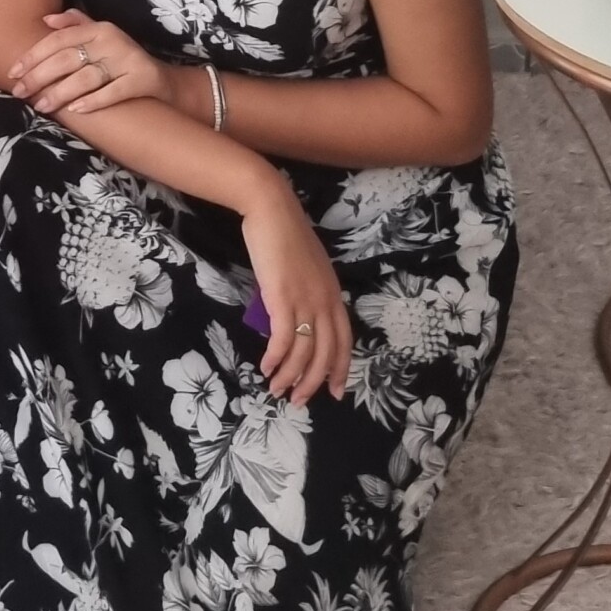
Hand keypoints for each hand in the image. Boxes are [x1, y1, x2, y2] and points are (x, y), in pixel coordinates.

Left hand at [9, 11, 173, 120]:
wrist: (162, 80)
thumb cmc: (122, 60)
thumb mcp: (101, 38)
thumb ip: (75, 25)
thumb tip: (46, 19)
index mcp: (99, 28)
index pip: (59, 39)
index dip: (34, 55)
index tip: (14, 71)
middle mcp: (112, 40)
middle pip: (67, 58)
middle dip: (39, 76)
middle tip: (20, 92)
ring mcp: (128, 59)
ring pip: (86, 77)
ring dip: (60, 93)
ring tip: (41, 106)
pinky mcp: (141, 79)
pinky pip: (112, 92)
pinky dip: (92, 102)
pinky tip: (75, 111)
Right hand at [239, 176, 351, 405]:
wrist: (271, 210)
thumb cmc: (286, 234)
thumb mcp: (307, 268)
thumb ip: (310, 292)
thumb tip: (299, 316)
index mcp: (334, 295)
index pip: (344, 342)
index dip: (340, 369)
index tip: (335, 392)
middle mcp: (325, 302)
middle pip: (325, 354)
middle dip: (313, 382)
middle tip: (299, 401)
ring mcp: (305, 301)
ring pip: (303, 352)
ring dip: (290, 376)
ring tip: (277, 389)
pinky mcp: (283, 299)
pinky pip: (282, 340)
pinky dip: (275, 359)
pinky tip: (266, 367)